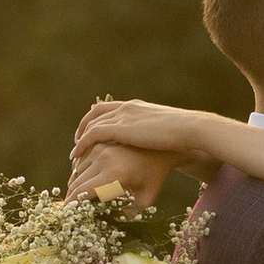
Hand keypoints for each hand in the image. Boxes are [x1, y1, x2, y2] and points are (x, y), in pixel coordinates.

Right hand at [69, 140, 168, 211]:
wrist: (162, 147)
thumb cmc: (155, 176)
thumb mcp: (145, 199)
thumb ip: (128, 214)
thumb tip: (110, 225)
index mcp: (114, 175)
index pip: (82, 191)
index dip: (71, 204)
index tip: (66, 214)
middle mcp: (104, 159)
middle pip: (76, 181)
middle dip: (71, 196)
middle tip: (70, 209)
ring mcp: (101, 148)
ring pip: (77, 169)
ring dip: (74, 183)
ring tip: (77, 196)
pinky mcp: (101, 142)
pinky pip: (82, 158)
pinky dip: (79, 170)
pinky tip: (84, 179)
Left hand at [78, 96, 203, 160]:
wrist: (189, 128)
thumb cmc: (185, 135)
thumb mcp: (166, 131)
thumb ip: (157, 134)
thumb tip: (158, 148)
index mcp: (137, 106)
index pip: (109, 108)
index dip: (96, 120)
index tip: (90, 134)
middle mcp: (127, 107)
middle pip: (95, 114)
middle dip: (84, 128)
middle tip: (78, 145)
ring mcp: (122, 115)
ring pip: (91, 125)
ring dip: (80, 140)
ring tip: (74, 157)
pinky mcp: (119, 127)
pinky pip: (92, 135)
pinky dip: (81, 145)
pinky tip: (76, 156)